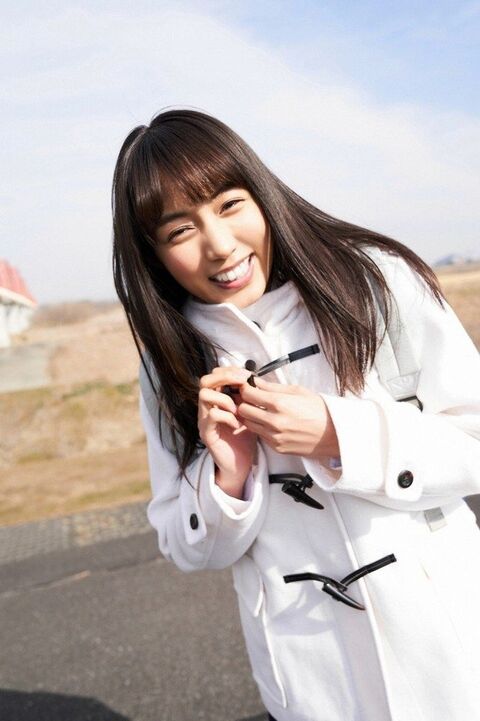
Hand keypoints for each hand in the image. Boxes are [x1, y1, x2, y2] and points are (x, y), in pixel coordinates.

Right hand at [198, 367, 257, 482]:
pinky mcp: (207, 433)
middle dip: (225, 377)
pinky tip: (237, 424)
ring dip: (225, 398)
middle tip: (242, 384)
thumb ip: (249, 397)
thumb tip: (255, 378)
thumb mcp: (249, 412)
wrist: (240, 464)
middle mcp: (207, 407)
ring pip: (204, 395)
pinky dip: (227, 416)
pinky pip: (212, 415)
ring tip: (238, 409)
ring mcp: (204, 419)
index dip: (230, 371)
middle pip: (205, 380)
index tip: (248, 375)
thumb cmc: (244, 437)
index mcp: (217, 399)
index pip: (214, 374)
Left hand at [236, 376, 339, 458]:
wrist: (335, 434)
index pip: (248, 394)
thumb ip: (273, 387)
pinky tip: (272, 423)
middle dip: (245, 402)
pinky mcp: (277, 447)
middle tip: (252, 399)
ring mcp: (275, 436)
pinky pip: (260, 435)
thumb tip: (256, 381)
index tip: (248, 387)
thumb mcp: (298, 391)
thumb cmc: (320, 411)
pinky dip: (262, 428)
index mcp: (279, 404)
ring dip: (252, 416)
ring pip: (249, 424)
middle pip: (243, 410)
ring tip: (262, 411)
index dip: (246, 388)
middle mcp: (274, 421)